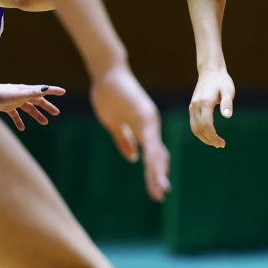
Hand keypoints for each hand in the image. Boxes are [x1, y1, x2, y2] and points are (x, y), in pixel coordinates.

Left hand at [0, 79, 64, 130]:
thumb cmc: (1, 93)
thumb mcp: (20, 94)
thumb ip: (33, 92)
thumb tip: (46, 89)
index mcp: (27, 91)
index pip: (43, 90)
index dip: (53, 91)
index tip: (63, 92)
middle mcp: (22, 95)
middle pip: (38, 101)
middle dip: (47, 107)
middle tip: (56, 113)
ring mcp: (14, 101)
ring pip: (28, 109)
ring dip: (36, 115)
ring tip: (45, 123)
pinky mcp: (6, 107)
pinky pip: (15, 115)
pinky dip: (19, 121)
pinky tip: (22, 129)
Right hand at [90, 64, 170, 200]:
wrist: (108, 72)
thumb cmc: (110, 95)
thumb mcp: (115, 123)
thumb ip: (124, 140)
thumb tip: (133, 158)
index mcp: (146, 128)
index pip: (153, 155)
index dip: (155, 173)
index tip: (157, 191)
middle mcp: (151, 125)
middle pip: (157, 156)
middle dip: (157, 177)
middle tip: (160, 196)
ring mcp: (149, 120)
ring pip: (155, 150)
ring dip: (156, 171)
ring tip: (159, 188)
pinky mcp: (144, 115)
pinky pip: (149, 139)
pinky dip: (152, 155)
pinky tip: (153, 168)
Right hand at [189, 66, 234, 147]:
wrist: (210, 71)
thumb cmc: (222, 81)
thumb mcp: (228, 91)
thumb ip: (227, 103)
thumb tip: (227, 116)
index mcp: (205, 102)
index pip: (207, 125)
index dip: (213, 136)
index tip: (222, 143)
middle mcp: (196, 105)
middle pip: (199, 129)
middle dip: (209, 139)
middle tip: (220, 145)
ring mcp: (192, 106)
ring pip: (194, 128)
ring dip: (203, 138)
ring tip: (215, 143)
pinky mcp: (192, 107)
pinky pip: (193, 123)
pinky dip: (199, 132)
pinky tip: (208, 135)